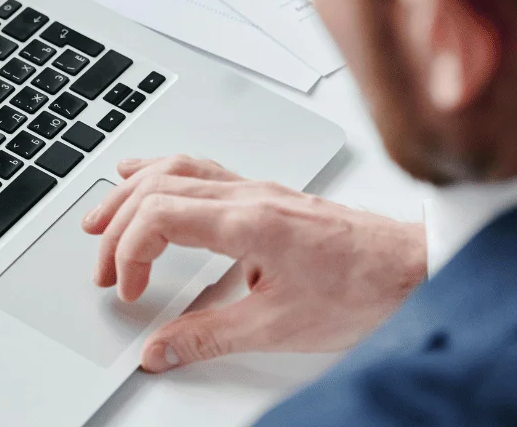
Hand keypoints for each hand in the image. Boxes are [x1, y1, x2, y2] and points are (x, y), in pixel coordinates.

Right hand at [82, 156, 426, 371]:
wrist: (414, 268)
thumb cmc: (363, 288)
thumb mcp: (279, 326)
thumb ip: (209, 337)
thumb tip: (159, 349)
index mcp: (247, 221)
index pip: (159, 216)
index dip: (129, 253)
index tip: (128, 290)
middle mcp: (248, 193)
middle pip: (157, 187)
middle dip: (117, 224)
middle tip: (101, 266)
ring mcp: (257, 188)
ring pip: (177, 168)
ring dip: (132, 191)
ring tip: (102, 215)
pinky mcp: (266, 194)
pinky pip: (201, 167)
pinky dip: (163, 174)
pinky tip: (152, 178)